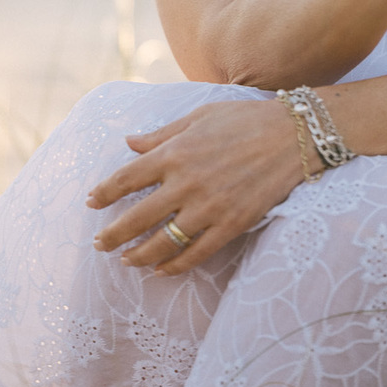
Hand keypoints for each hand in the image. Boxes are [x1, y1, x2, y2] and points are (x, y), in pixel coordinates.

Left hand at [86, 98, 303, 274]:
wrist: (294, 134)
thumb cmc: (246, 119)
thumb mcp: (200, 116)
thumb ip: (162, 134)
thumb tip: (129, 142)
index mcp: (175, 152)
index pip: (126, 179)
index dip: (104, 193)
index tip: (92, 202)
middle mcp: (186, 182)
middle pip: (136, 218)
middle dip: (112, 235)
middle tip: (99, 244)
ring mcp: (209, 207)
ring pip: (162, 242)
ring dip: (138, 256)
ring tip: (126, 261)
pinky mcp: (232, 224)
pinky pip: (196, 253)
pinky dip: (175, 266)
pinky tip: (162, 270)